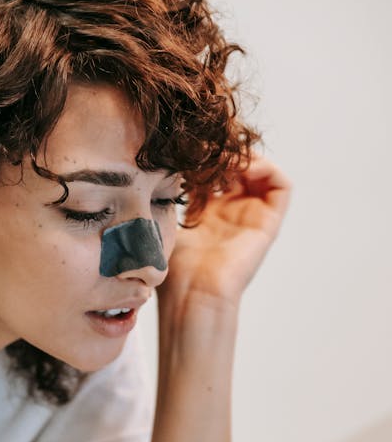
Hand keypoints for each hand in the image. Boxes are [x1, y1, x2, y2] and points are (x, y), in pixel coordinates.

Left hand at [165, 156, 291, 307]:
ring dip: (245, 157)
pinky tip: (242, 168)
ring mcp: (251, 218)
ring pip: (260, 172)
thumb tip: (159, 163)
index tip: (189, 150)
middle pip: (238, 167)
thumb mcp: (166, 221)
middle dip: (224, 152)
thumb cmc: (174, 268)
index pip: (213, 171)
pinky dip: (266, 168)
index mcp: (205, 214)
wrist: (193, 293)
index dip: (204, 156)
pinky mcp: (269, 223)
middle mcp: (231, 213)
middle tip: (207, 148)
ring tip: (224, 157)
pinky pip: (281, 186)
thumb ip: (168, 193)